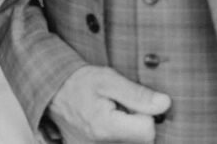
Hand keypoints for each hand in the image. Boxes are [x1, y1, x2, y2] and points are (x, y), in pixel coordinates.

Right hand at [48, 66, 169, 143]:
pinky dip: (116, 136)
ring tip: (111, 114)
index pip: (148, 131)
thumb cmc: (80, 82)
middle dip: (136, 123)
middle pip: (140, 141)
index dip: (145, 114)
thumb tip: (165, 104)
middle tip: (119, 107)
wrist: (52, 91)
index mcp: (106, 127)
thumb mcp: (109, 79)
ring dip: (126, 130)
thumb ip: (137, 94)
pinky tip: (105, 124)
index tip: (131, 102)